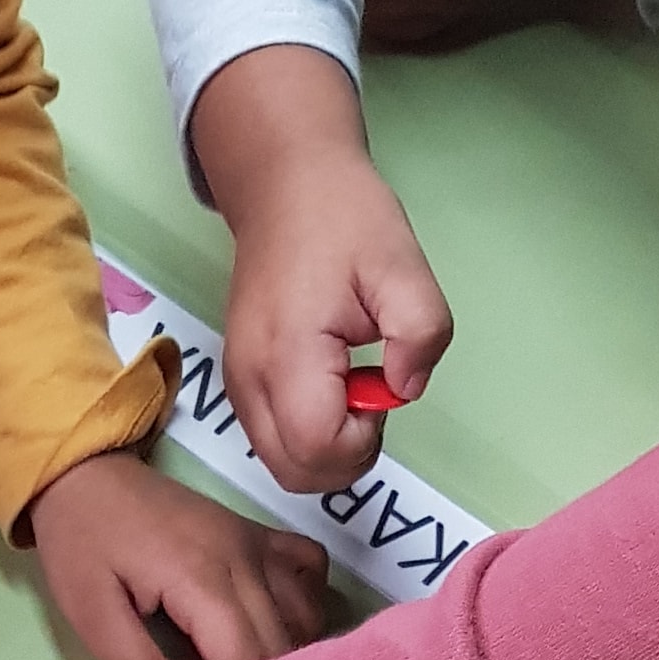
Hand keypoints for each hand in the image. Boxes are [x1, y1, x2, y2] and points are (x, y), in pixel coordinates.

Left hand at [26, 448, 325, 659]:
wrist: (87, 472)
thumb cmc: (82, 542)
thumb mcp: (90, 615)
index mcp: (204, 581)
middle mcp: (247, 561)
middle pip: (281, 647)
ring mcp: (260, 545)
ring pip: (304, 618)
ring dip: (281, 656)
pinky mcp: (261, 536)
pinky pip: (311, 574)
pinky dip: (303, 608)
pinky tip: (272, 626)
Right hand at [192, 47, 452, 490]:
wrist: (285, 185)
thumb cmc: (344, 219)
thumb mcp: (403, 265)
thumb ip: (421, 332)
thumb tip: (404, 389)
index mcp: (287, 355)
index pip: (319, 450)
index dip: (363, 440)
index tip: (381, 389)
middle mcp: (249, 381)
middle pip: (298, 474)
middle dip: (347, 455)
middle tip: (372, 394)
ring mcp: (238, 385)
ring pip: (284, 465)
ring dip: (329, 446)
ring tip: (352, 384)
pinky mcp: (239, 383)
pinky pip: (275, 440)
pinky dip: (310, 433)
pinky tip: (331, 383)